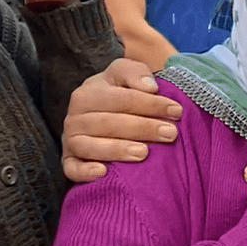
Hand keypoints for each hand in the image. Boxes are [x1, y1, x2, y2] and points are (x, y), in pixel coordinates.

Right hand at [61, 58, 183, 181]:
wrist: (99, 114)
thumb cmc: (118, 93)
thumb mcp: (125, 74)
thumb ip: (135, 72)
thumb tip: (150, 88)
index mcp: (87, 94)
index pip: (121, 99)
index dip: (150, 104)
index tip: (176, 111)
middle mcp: (75, 117)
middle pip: (108, 123)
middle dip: (142, 128)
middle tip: (170, 134)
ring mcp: (71, 140)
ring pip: (90, 146)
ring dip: (117, 150)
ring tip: (143, 153)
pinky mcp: (70, 161)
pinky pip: (72, 169)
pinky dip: (85, 172)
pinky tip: (103, 173)